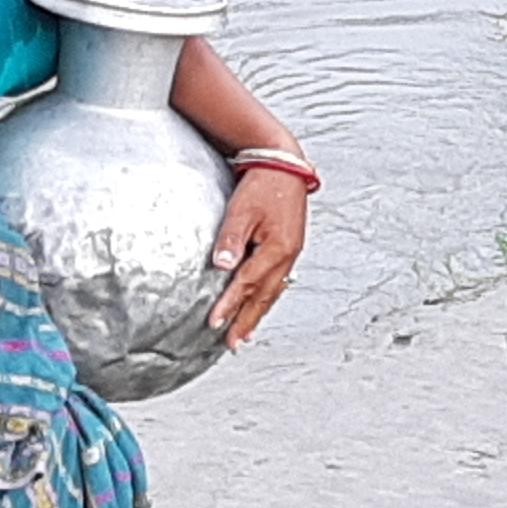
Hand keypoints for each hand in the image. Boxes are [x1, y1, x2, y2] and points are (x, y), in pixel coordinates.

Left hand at [207, 166, 309, 341]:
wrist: (284, 164)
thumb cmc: (263, 185)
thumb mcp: (242, 209)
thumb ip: (231, 239)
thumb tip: (221, 266)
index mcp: (276, 248)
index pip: (247, 283)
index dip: (230, 305)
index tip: (215, 324)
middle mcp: (287, 255)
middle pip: (264, 296)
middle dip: (246, 321)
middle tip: (233, 343)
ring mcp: (291, 253)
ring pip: (273, 291)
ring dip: (258, 314)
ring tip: (246, 334)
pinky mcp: (290, 247)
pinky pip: (278, 280)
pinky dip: (267, 297)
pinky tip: (260, 304)